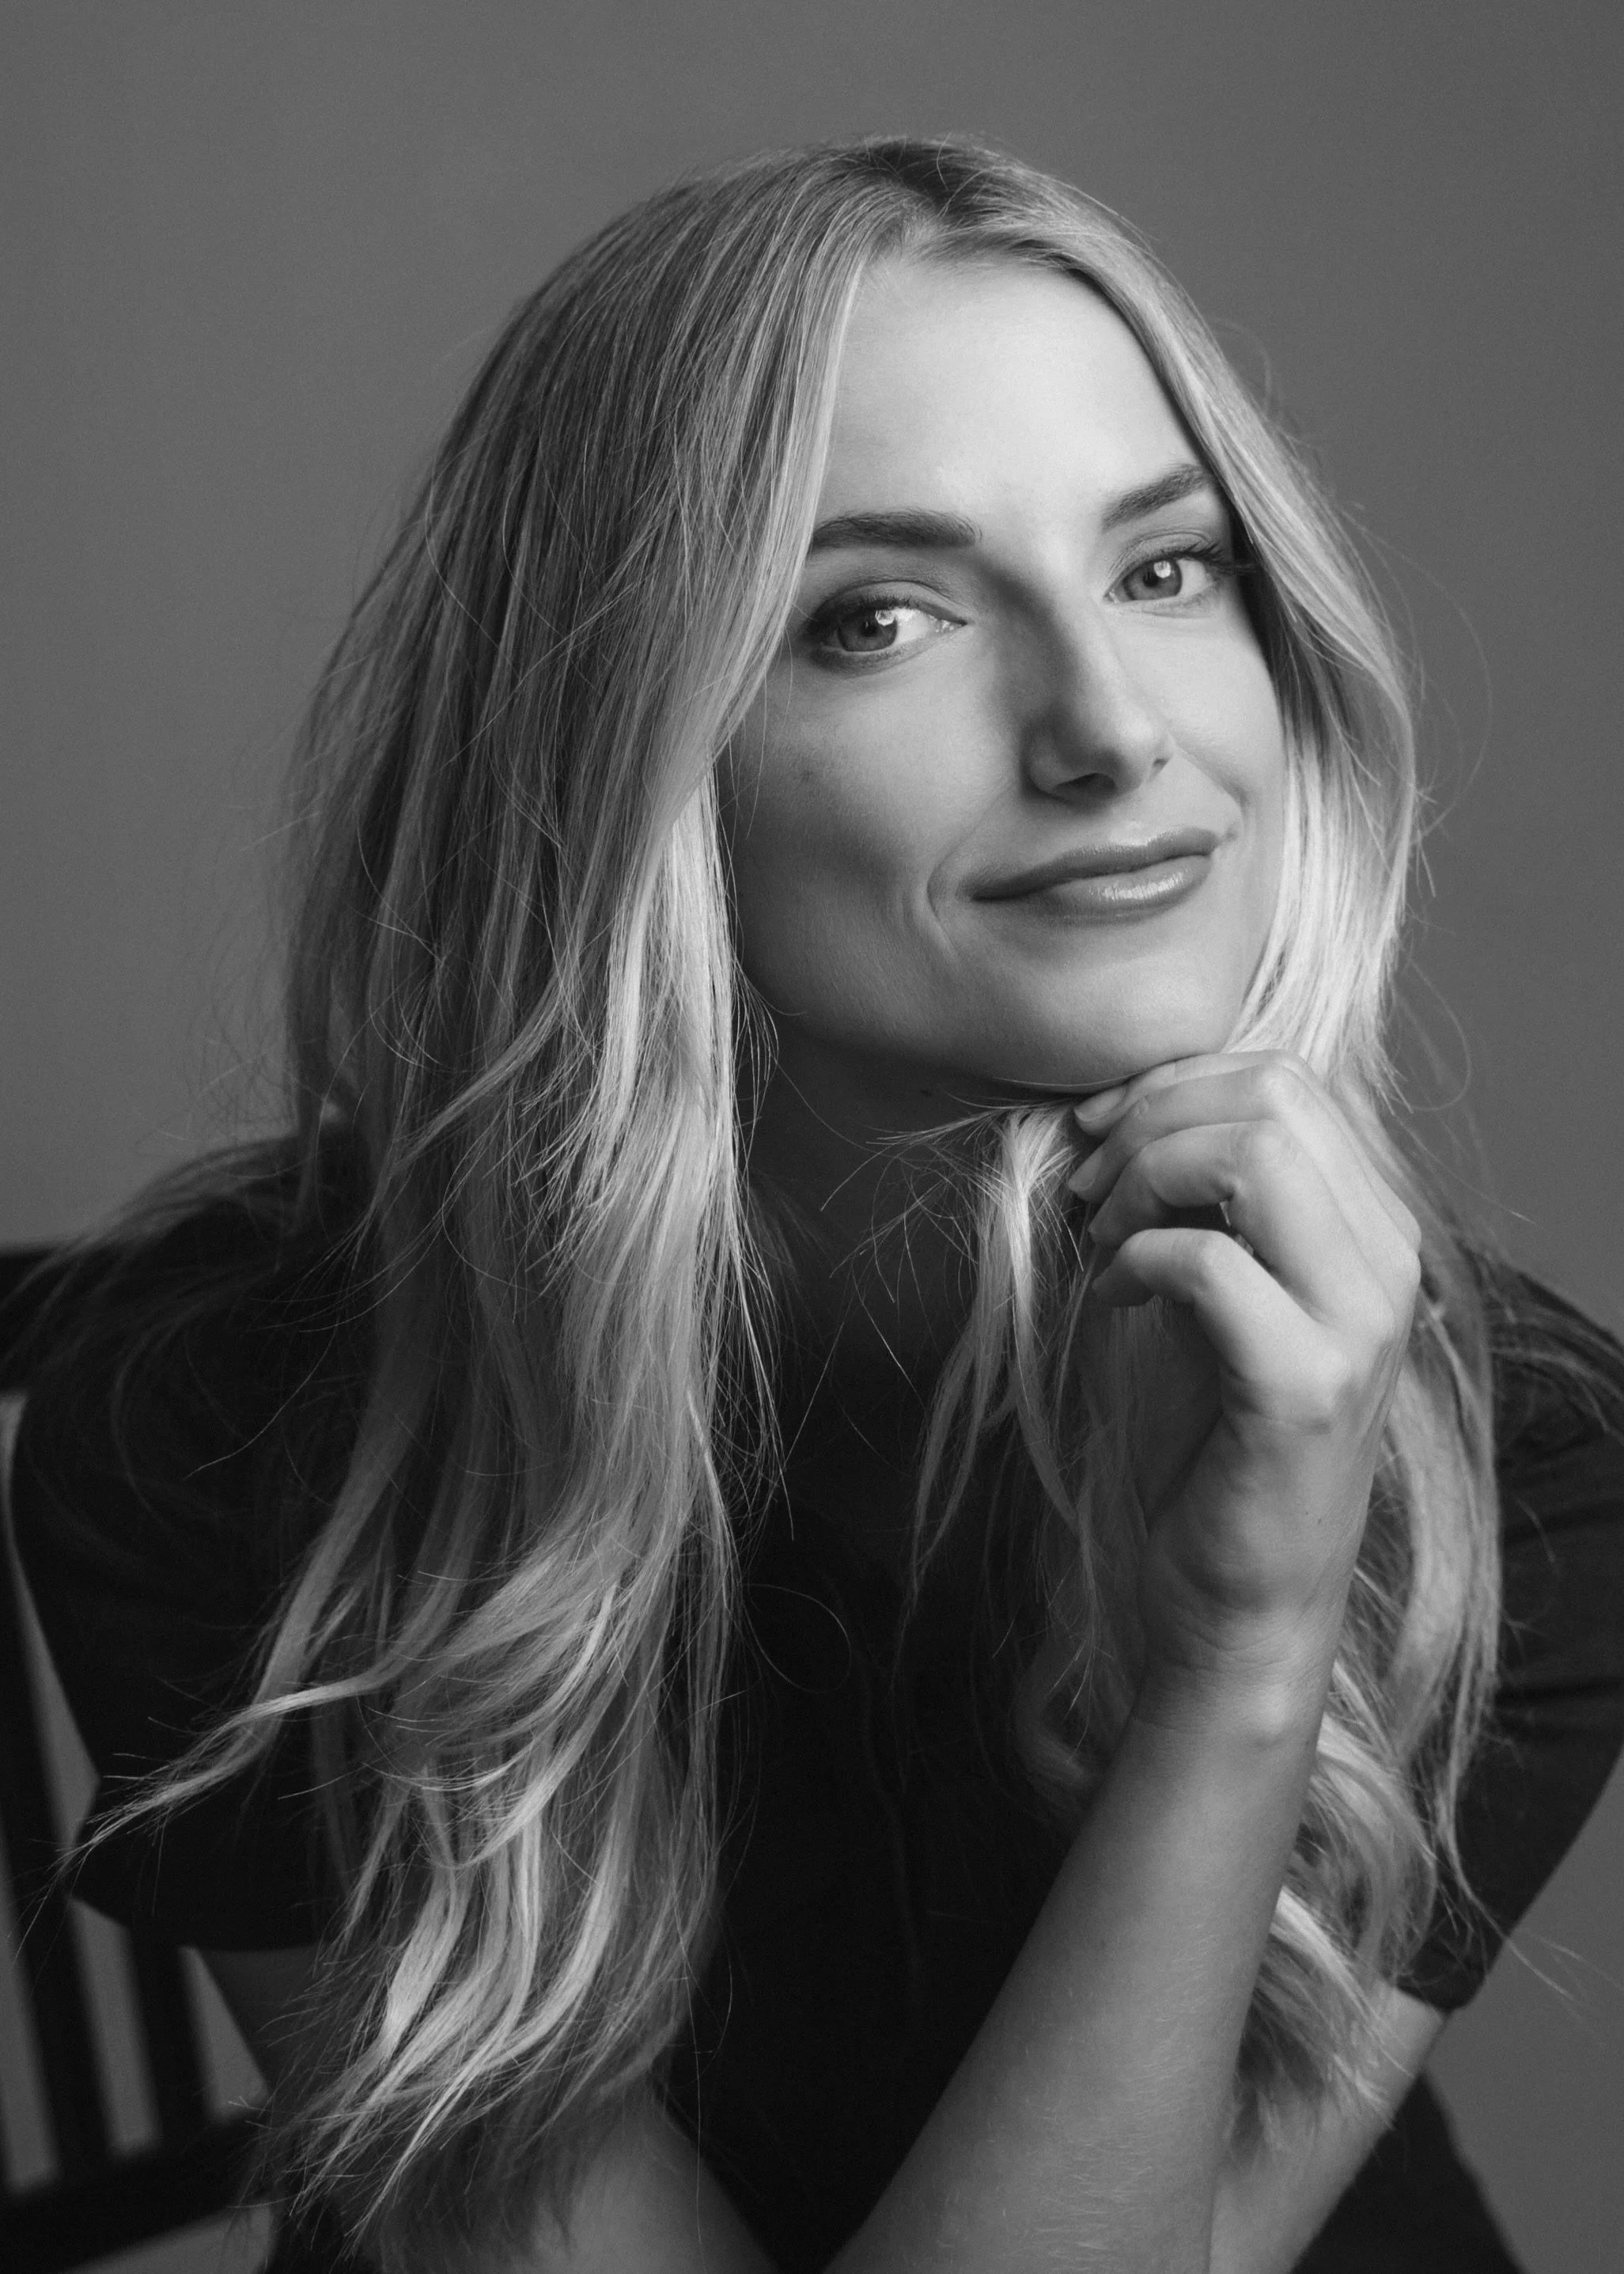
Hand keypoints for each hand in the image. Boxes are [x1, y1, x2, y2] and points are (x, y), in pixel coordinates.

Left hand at [1066, 1052, 1421, 1703]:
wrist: (1241, 1592)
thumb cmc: (1214, 1434)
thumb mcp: (1213, 1288)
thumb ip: (1202, 1199)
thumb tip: (1120, 1110)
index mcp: (1373, 1222)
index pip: (1284, 1078)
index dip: (1172, 1082)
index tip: (1099, 1133)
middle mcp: (1388, 1258)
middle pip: (1270, 1097)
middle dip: (1149, 1120)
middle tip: (1088, 1189)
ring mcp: (1358, 1321)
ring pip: (1252, 1155)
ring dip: (1145, 1179)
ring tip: (1103, 1238)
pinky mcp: (1304, 1385)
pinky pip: (1206, 1262)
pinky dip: (1133, 1263)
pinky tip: (1111, 1304)